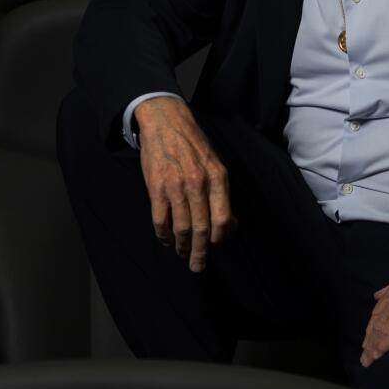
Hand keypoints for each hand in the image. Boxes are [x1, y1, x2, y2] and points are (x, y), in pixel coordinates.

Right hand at [134, 97, 231, 271]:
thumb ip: (222, 194)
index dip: (220, 238)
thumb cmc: (194, 145)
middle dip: (200, 252)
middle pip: (202, 229)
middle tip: (198, 266)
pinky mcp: (156, 188)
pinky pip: (160, 220)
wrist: (166, 122)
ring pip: (182, 228)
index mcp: (217, 178)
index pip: (223, 218)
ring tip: (182, 254)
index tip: (215, 247)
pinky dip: (163, 235)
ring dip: (182, 246)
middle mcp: (198, 184)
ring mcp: (176, 187)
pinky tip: (166, 240)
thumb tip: (233, 224)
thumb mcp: (216, 164)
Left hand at [360, 264, 388, 366]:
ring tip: (367, 360)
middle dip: (369, 337)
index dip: (373, 322)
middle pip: (377, 319)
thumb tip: (381, 293)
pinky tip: (374, 358)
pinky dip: (380, 349)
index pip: (381, 306)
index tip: (369, 334)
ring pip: (380, 330)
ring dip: (371, 346)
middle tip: (365, 351)